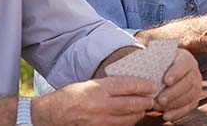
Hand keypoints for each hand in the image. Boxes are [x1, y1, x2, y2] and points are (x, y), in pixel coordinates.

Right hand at [33, 76, 155, 125]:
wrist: (52, 115)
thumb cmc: (70, 96)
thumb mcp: (88, 84)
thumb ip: (108, 86)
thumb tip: (129, 85)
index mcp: (97, 88)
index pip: (126, 85)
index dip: (142, 85)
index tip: (152, 85)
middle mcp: (100, 104)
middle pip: (131, 103)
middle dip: (145, 101)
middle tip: (153, 98)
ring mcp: (100, 120)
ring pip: (128, 118)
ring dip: (139, 113)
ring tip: (144, 108)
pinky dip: (128, 122)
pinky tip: (132, 118)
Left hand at [155, 49, 201, 121]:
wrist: (166, 71)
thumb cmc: (160, 64)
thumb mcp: (158, 57)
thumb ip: (154, 60)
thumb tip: (142, 64)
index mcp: (185, 58)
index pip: (184, 63)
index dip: (176, 72)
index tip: (166, 81)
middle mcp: (194, 71)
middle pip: (188, 82)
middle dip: (173, 92)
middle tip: (160, 99)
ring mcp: (196, 85)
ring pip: (190, 95)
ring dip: (174, 103)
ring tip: (159, 107)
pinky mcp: (194, 98)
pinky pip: (189, 107)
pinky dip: (178, 113)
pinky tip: (166, 116)